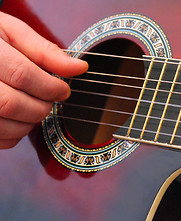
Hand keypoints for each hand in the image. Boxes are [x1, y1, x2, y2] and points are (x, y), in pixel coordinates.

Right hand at [0, 12, 87, 148]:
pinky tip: (17, 117)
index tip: (64, 90)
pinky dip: (15, 134)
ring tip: (33, 106)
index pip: (21, 74)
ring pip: (4, 125)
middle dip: (41, 106)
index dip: (49, 86)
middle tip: (49, 99)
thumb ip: (45, 51)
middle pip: (12, 103)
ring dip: (29, 122)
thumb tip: (80, 68)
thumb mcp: (11, 32)